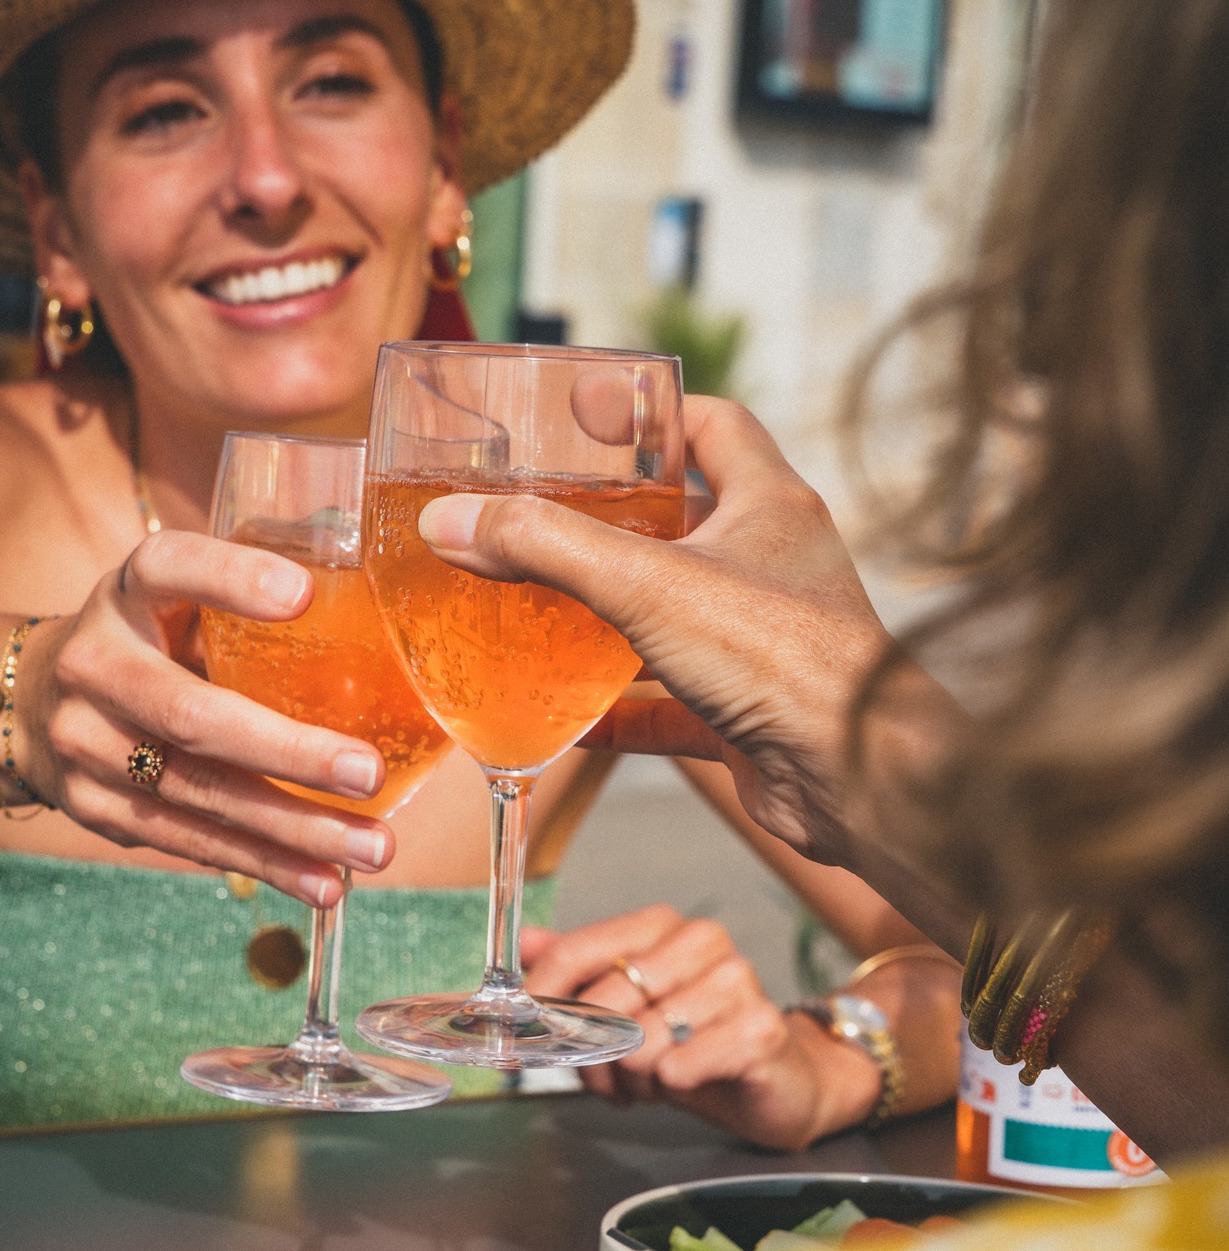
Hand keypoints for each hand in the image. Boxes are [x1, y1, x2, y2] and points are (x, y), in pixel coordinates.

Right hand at [12, 531, 392, 905]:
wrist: (30, 708)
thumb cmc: (147, 644)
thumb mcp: (177, 602)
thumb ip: (247, 606)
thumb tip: (385, 615)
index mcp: (125, 595)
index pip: (168, 569)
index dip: (229, 579)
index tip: (302, 594)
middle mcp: (95, 666)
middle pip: (193, 716)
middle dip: (289, 752)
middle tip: (369, 774)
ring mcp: (88, 746)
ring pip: (200, 795)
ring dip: (294, 829)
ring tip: (373, 847)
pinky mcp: (97, 810)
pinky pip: (192, 843)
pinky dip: (266, 866)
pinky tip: (325, 882)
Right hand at [418, 397, 930, 866]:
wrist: (856, 779)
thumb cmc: (783, 659)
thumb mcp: (647, 584)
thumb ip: (545, 546)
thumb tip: (451, 521)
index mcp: (768, 504)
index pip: (712, 426)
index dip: (648, 414)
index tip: (585, 415)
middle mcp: (771, 565)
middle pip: (685, 522)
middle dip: (613, 520)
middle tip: (541, 516)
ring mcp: (761, 643)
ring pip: (674, 616)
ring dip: (610, 616)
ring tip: (537, 606)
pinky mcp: (747, 713)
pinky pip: (670, 704)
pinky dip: (620, 709)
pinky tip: (567, 717)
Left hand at [521, 906, 881, 1148]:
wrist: (775, 1080)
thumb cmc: (695, 1041)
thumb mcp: (627, 1005)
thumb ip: (578, 969)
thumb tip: (523, 941)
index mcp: (662, 926)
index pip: (576, 952)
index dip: (541, 999)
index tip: (525, 1033)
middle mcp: (701, 941)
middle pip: (601, 1004)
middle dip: (594, 1056)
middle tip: (612, 1077)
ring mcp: (736, 981)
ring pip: (637, 1043)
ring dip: (633, 1079)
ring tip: (654, 1079)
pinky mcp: (759, 1028)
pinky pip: (678, 1066)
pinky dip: (671, 1085)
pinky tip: (685, 1082)